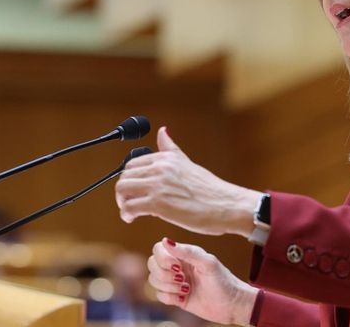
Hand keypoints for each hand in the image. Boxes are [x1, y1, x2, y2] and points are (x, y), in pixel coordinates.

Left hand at [115, 126, 261, 236]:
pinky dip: (126, 214)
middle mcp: (160, 168)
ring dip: (122, 202)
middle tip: (130, 203)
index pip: (133, 164)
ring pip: (122, 190)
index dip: (130, 179)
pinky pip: (129, 207)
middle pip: (124, 176)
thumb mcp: (187, 163)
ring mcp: (158, 185)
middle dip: (123, 191)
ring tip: (130, 211)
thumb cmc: (211, 190)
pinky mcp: (158, 203)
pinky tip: (132, 218)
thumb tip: (162, 130)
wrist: (227, 205)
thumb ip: (170, 149)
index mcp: (167, 158)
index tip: (134, 190)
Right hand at [147, 238, 257, 325]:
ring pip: (153, 280)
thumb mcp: (208, 263)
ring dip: (168, 287)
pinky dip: (170, 298)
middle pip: (152, 264)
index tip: (177, 266)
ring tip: (186, 289)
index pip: (158, 248)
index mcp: (184, 254)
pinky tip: (184, 298)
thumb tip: (166, 241)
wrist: (231, 305)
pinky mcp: (175, 297)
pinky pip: (159, 296)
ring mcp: (175, 282)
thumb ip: (188, 252)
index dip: (162, 258)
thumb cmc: (223, 281)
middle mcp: (177, 266)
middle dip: (164, 274)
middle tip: (182, 279)